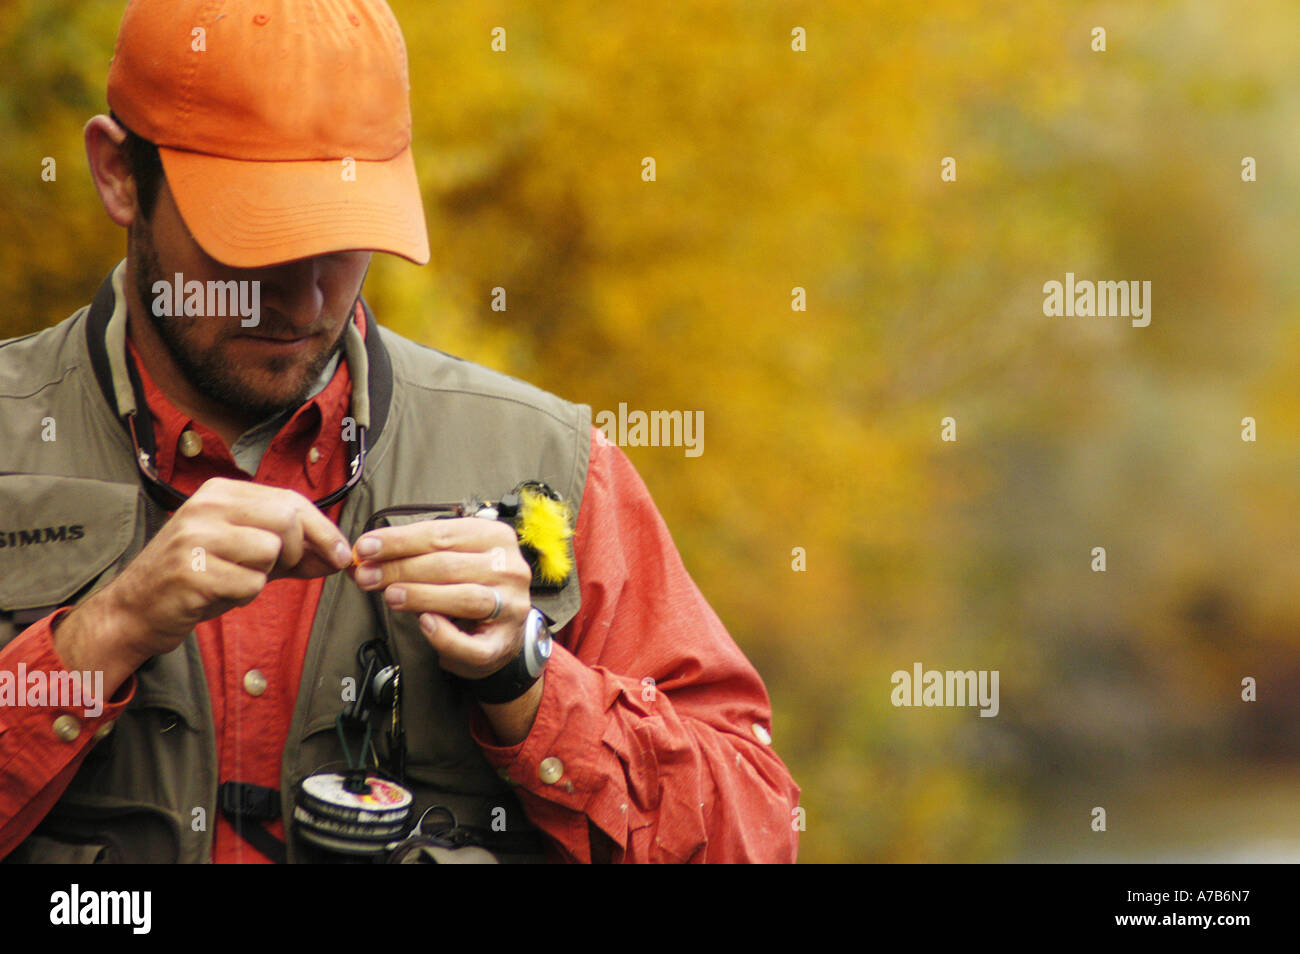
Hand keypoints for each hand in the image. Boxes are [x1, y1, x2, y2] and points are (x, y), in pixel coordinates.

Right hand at [55, 478, 352, 682]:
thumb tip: (339, 556)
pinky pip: (250, 584)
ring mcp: (195, 537)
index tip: (340, 554)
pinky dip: (244, 595)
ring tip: (235, 578)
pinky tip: (219, 592)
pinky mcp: (191, 572)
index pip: (291, 500)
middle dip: (295, 550)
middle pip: (287, 519)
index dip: (324, 530)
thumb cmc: (196, 577)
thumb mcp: (244, 552)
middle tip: (277, 568)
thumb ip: (293, 551)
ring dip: (264, 575)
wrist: (136, 608)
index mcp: (221, 492)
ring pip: (270, 551)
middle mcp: (207, 507)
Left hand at [349, 517, 532, 680]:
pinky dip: (445, 635)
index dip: (400, 540)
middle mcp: (510, 568)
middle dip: (401, 568)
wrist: (500, 630)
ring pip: (465, 598)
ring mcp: (511, 606)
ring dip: (421, 595)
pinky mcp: (503, 642)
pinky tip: (425, 624)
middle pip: (450, 565)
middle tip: (367, 575)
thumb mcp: (448, 560)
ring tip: (389, 596)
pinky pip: (472, 644)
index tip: (365, 547)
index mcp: (495, 537)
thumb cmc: (469, 586)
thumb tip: (364, 556)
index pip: (443, 533)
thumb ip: (413, 555)